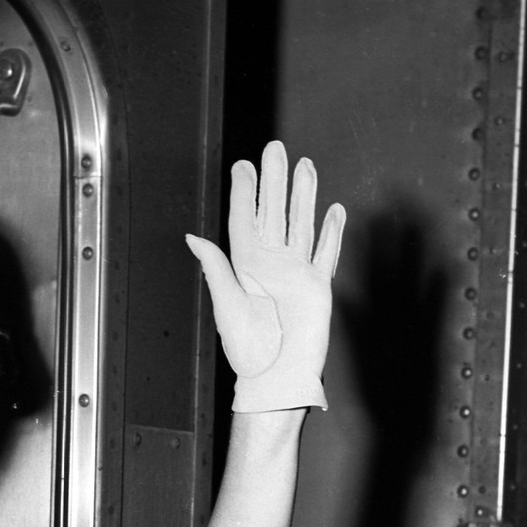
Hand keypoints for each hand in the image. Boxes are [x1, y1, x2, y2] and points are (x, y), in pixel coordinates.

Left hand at [186, 141, 344, 411]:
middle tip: (274, 149)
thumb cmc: (248, 350)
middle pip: (274, 213)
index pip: (245, 220)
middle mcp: (271, 264)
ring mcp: (296, 273)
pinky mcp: (318, 286)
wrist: (278, 376)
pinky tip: (333, 210)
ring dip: (303, 196)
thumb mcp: (227, 306)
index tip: (243, 164)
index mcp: (246, 266)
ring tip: (305, 166)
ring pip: (301, 224)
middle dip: (275, 182)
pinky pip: (326, 253)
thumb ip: (216, 269)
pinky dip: (331, 232)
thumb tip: (193, 238)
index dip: (244, 192)